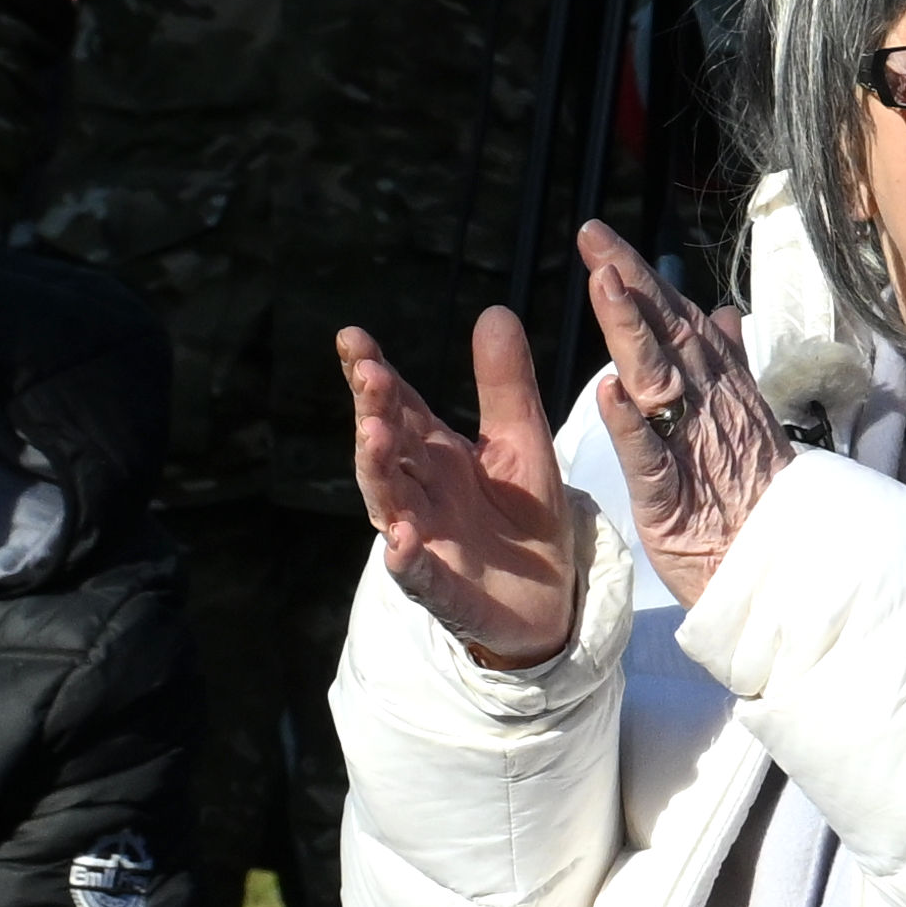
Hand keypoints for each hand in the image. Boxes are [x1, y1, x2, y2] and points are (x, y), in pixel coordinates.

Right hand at [340, 304, 585, 671]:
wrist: (554, 596)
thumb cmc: (525, 515)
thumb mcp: (523, 441)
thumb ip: (506, 384)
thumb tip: (493, 311)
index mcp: (437, 455)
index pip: (400, 408)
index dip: (374, 374)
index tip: (351, 337)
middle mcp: (420, 493)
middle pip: (388, 448)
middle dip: (374, 412)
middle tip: (369, 374)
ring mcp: (427, 540)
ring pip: (389, 502)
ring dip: (377, 470)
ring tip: (373, 435)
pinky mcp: (446, 589)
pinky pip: (420, 575)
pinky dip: (406, 558)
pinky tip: (398, 537)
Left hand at [575, 228, 793, 611]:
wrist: (782, 574)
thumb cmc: (754, 503)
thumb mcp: (741, 425)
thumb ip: (730, 366)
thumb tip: (724, 310)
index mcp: (722, 394)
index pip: (679, 324)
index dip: (641, 280)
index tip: (602, 239)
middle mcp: (712, 412)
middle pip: (669, 338)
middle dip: (629, 285)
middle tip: (592, 237)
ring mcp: (695, 453)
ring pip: (662, 382)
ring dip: (632, 332)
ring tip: (602, 286)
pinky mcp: (673, 501)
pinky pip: (652, 457)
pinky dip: (632, 424)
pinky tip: (610, 391)